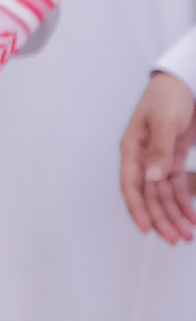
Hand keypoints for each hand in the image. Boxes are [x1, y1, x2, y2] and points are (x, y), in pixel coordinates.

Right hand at [118, 70, 195, 242]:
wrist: (185, 82)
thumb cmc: (168, 96)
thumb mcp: (164, 122)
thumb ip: (159, 151)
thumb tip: (152, 177)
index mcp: (132, 149)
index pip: (132, 185)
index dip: (137, 208)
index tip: (147, 228)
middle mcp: (144, 159)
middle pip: (150, 196)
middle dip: (162, 219)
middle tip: (174, 238)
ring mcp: (159, 161)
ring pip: (164, 196)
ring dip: (174, 215)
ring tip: (186, 234)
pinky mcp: (174, 160)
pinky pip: (177, 187)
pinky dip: (184, 203)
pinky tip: (191, 217)